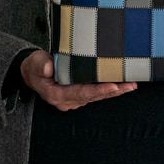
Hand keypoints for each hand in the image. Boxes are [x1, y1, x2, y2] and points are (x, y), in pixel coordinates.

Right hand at [20, 50, 136, 111]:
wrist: (31, 73)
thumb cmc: (34, 67)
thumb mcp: (34, 64)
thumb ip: (41, 65)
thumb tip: (48, 67)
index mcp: (57, 95)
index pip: (81, 93)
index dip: (98, 90)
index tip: (113, 86)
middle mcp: (67, 100)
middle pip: (93, 96)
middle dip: (112, 91)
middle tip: (129, 86)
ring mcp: (74, 99)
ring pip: (97, 96)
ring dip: (114, 91)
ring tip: (131, 85)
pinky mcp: (78, 94)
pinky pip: (95, 93)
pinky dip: (108, 89)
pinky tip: (121, 85)